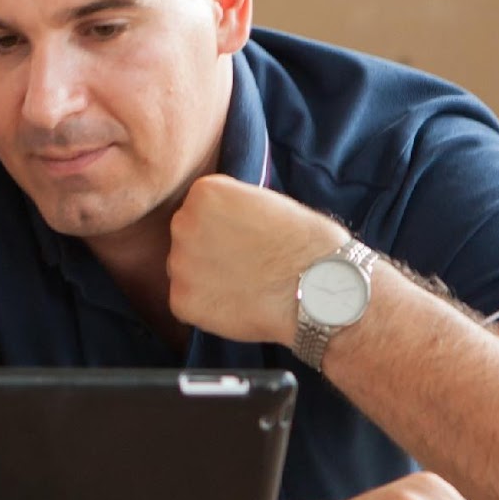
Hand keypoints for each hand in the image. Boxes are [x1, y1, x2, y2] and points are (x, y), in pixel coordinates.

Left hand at [166, 174, 346, 346]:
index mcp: (204, 192)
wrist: (318, 289)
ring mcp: (179, 263)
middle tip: (244, 264)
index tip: (245, 238)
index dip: (224, 225)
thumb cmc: (306, 244)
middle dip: (209, 250)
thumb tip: (221, 219)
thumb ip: (233, 207)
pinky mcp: (181, 301)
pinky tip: (237, 305)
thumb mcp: (266, 201)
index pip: (200, 207)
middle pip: (187, 237)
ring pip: (185, 270)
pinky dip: (207, 307)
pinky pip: (186, 303)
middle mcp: (183, 223)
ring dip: (205, 279)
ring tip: (244, 285)